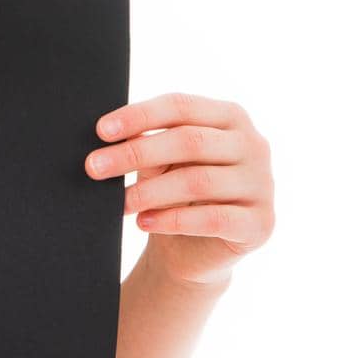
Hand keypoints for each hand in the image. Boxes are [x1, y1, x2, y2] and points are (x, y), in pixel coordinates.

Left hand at [85, 92, 274, 287]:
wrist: (193, 251)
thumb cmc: (175, 192)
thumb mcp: (161, 161)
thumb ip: (147, 141)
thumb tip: (110, 133)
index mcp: (230, 116)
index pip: (181, 106)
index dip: (139, 115)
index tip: (101, 131)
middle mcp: (254, 145)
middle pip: (189, 141)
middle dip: (136, 153)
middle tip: (95, 167)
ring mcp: (262, 184)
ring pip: (198, 181)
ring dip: (150, 192)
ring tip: (120, 202)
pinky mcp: (261, 223)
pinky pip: (213, 219)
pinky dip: (172, 220)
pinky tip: (144, 223)